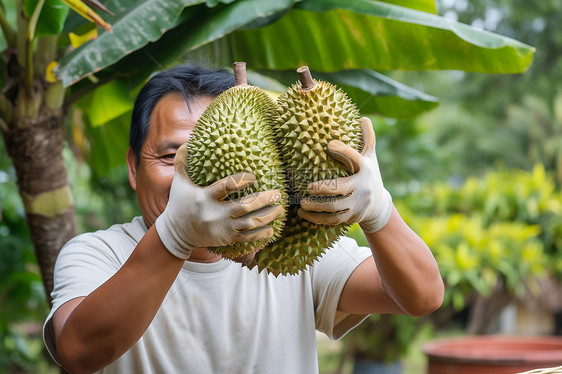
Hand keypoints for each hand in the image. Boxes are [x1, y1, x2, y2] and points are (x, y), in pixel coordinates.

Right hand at [155, 144, 284, 259]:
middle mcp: (214, 214)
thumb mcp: (179, 183)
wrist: (176, 234)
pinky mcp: (226, 239)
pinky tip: (272, 228)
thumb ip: (182, 163)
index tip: (254, 177)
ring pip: (250, 223)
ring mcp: (222, 228)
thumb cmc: (180, 204)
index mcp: (204, 197)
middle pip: (244, 206)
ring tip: (280, 208)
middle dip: (264, 200)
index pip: (225, 187)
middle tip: (278, 193)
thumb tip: (186, 144)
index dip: (241, 181)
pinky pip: (247, 238)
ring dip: (268, 216)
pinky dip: (261, 234)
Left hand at [298, 117, 392, 232]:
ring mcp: (357, 204)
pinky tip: (303, 214)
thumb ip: (367, 138)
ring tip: (302, 202)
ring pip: (334, 207)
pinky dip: (316, 219)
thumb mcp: (370, 157)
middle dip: (322, 188)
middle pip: (341, 188)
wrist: (379, 206)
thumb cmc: (368, 175)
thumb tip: (363, 117)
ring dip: (316, 206)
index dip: (343, 150)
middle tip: (308, 187)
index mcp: (365, 168)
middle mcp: (362, 187)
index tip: (329, 144)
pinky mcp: (351, 218)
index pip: (355, 158)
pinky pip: (331, 220)